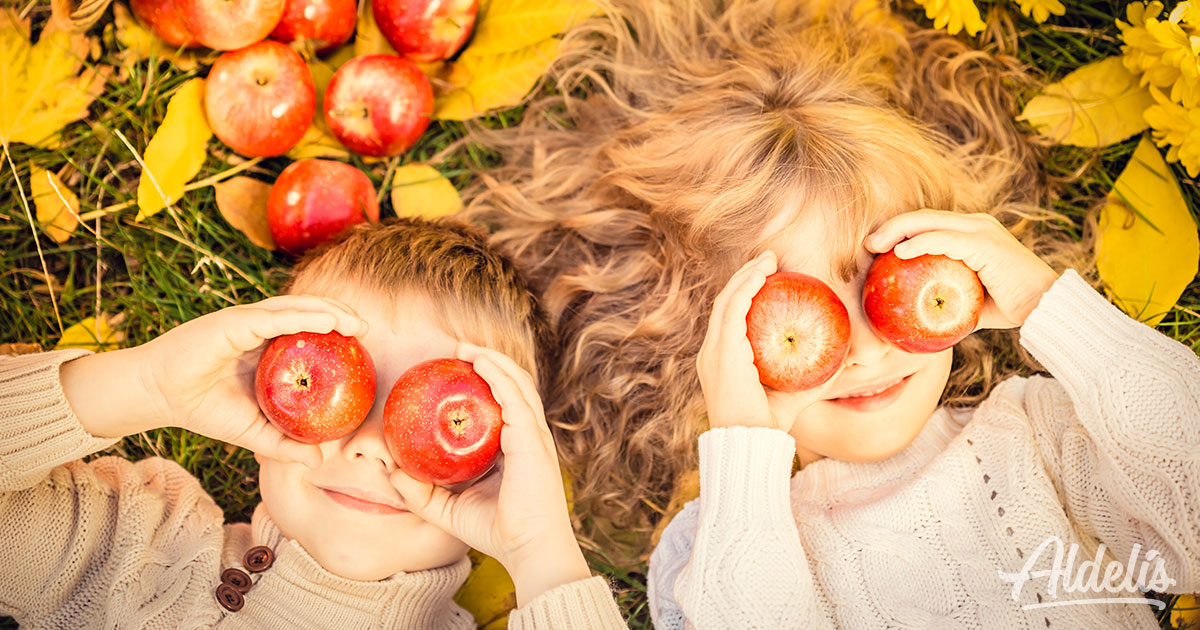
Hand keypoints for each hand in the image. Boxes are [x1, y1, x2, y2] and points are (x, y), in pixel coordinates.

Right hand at [132, 295, 367, 466]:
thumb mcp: (254, 432)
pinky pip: (276, 316)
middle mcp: (260, 330)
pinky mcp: (235, 321)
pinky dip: (304, 315)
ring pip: (296, 309)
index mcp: (266, 349)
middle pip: (308, 315)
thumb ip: (284, 443)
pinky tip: (328, 319)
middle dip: (339, 316)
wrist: (160, 397)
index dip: (335, 333)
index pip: (308, 333)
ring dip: (329, 311)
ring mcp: (248, 322)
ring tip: (354, 321)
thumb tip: (318, 462)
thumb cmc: (205, 410)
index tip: (362, 345)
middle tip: (366, 329)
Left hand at [388, 342, 589, 606]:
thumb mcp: (447, 510)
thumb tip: (391, 472)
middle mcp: (528, 436)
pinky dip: (499, 375)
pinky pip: (515, 398)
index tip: (456, 369)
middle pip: (513, 385)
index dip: (486, 381)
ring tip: (465, 348)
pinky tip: (480, 362)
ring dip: (493, 359)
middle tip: (458, 350)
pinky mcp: (532, 440)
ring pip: (518, 383)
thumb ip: (421, 493)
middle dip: (489, 360)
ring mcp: (534, 436)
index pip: (504, 404)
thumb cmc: (496, 531)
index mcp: (516, 448)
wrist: (528, 549)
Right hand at [699, 251, 832, 432]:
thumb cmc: (770, 426)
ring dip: (746, 276)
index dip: (745, 293)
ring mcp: (713, 352)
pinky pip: (732, 311)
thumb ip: (816, 377)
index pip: (730, 318)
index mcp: (722, 361)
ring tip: (767, 259)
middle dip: (745, 277)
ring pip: (726, 301)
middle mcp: (712, 353)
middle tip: (770, 259)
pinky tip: (762, 275)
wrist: (750, 444)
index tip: (769, 277)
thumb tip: (846, 361)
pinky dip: (746, 289)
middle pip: (725, 303)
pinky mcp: (722, 353)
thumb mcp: (797, 394)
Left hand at [866, 210, 1059, 329]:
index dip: (901, 230)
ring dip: (898, 231)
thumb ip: (949, 301)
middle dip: (892, 227)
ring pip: (930, 222)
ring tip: (875, 245)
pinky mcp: (985, 243)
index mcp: (974, 233)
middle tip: (868, 244)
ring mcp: (982, 231)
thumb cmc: (1013, 308)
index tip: (876, 247)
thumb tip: (921, 317)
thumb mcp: (972, 302)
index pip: (930, 224)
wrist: (1046, 309)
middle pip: (925, 217)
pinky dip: (919, 243)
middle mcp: (977, 225)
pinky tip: (899, 253)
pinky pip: (944, 240)